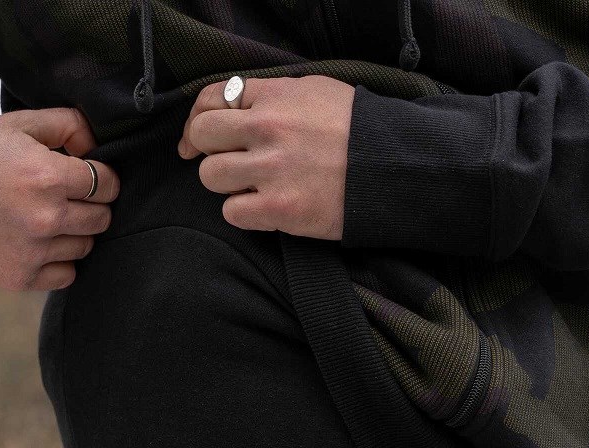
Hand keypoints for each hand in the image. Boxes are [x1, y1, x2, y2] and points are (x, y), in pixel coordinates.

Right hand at [0, 108, 119, 290]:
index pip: (107, 184)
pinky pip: (67, 275)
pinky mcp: (23, 276)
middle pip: (101, 218)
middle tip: (68, 199)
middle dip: (92, 206)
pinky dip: (59, 262)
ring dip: (74, 234)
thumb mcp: (19, 126)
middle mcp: (46, 217)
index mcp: (48, 176)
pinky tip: (40, 244)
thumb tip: (98, 143)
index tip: (88, 178)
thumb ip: (67, 124)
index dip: (102, 178)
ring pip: (85, 247)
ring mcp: (35, 251)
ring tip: (47, 219)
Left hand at [178, 75, 354, 240]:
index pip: (211, 99)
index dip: (197, 120)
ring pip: (211, 176)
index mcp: (274, 97)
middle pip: (203, 136)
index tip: (195, 140)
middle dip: (209, 152)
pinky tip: (264, 209)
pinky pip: (232, 213)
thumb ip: (275, 97)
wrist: (392, 169)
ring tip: (252, 189)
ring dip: (226, 185)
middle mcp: (267, 128)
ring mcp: (270, 169)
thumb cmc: (359, 132)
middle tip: (228, 165)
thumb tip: (240, 109)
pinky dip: (243, 214)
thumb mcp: (316, 93)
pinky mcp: (279, 208)